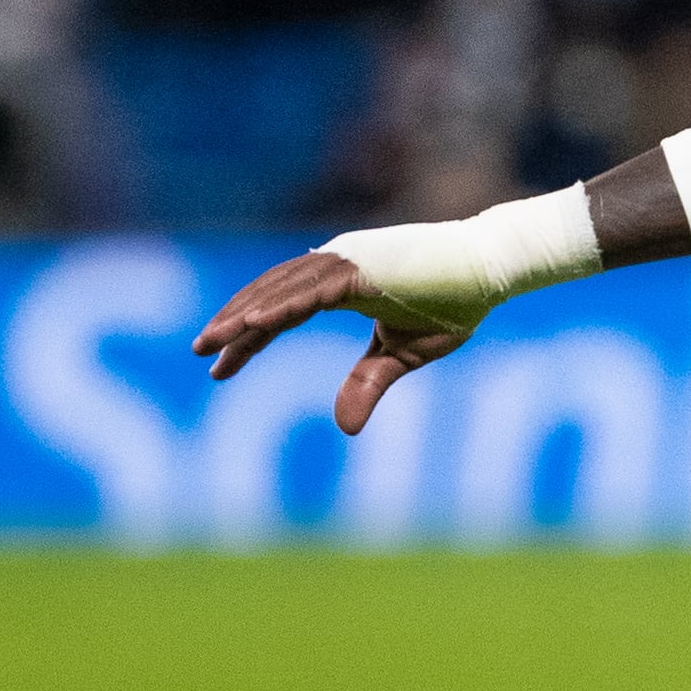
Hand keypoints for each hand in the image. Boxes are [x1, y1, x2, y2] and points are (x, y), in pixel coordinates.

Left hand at [192, 249, 484, 433]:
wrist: (492, 267)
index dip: (249, 338)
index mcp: (340, 282)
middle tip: (199, 351)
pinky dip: (278, 305)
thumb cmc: (455, 300)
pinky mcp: (360, 266)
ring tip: (211, 342)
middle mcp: (335, 265)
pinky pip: (310, 290)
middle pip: (269, 295)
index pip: (281, 310)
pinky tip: (251, 324)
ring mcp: (346, 261)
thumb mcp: (402, 354)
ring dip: (243, 315)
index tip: (220, 367)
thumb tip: (343, 429)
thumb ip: (368, 383)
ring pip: (280, 289)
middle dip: (231, 324)